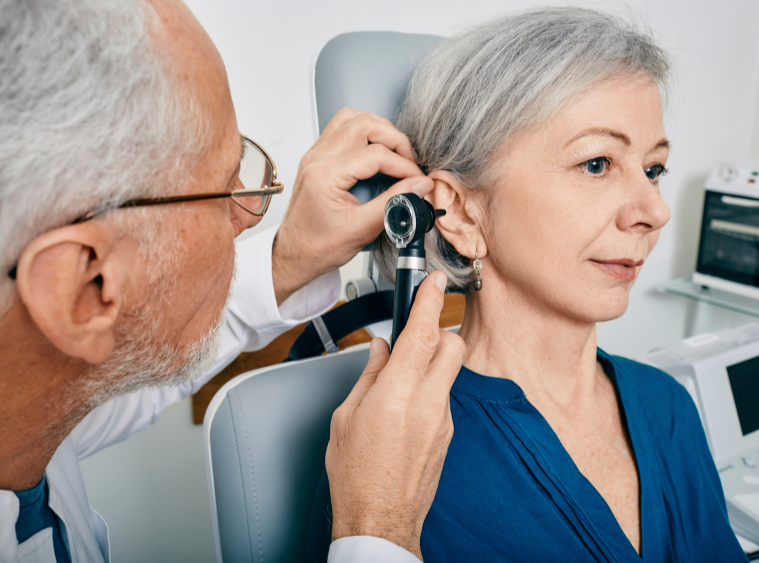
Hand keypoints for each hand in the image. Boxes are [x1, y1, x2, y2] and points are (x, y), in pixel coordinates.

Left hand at [272, 108, 433, 304]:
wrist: (294, 255)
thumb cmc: (317, 247)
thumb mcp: (361, 230)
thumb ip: (394, 204)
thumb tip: (419, 186)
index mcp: (324, 175)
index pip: (375, 154)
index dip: (404, 166)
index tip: (418, 180)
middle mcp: (316, 159)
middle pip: (363, 124)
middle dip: (394, 139)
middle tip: (409, 163)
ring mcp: (314, 156)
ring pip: (351, 119)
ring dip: (378, 131)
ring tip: (395, 153)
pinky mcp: (317, 158)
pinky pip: (342, 130)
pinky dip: (364, 135)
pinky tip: (376, 154)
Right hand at [325, 272, 465, 559]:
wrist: (381, 520)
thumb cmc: (356, 475)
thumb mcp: (348, 416)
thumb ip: (369, 375)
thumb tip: (381, 349)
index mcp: (398, 394)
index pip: (422, 333)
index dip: (428, 300)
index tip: (432, 280)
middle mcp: (428, 404)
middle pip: (451, 346)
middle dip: (437, 330)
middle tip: (415, 332)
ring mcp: (443, 420)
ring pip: (449, 372)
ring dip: (429, 363)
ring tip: (398, 381)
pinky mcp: (448, 435)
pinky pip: (444, 397)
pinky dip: (428, 390)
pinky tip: (404, 408)